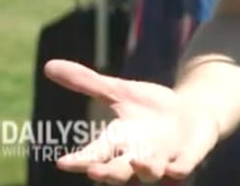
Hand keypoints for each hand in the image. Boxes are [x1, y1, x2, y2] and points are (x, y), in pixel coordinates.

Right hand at [44, 59, 220, 182]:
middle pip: (117, 171)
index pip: (93, 154)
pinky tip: (173, 170)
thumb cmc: (149, 107)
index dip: (79, 160)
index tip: (63, 162)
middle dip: (106, 173)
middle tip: (93, 172)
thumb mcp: (119, 91)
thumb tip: (47, 65)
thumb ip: (86, 83)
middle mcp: (135, 157)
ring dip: (143, 170)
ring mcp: (162, 160)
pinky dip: (176, 171)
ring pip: (148, 174)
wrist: (192, 112)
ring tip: (137, 162)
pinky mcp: (185, 158)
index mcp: (116, 142)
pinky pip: (180, 169)